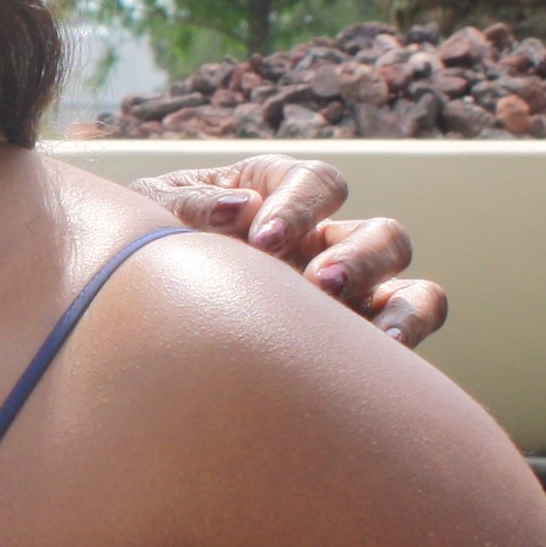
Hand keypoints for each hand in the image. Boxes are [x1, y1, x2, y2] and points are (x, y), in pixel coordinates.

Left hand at [129, 156, 447, 347]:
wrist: (134, 322)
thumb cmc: (144, 251)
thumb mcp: (150, 219)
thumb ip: (186, 207)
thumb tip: (236, 209)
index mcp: (279, 195)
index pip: (316, 183)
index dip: (298, 206)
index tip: (260, 240)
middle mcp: (325, 242)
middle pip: (381, 233)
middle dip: (358, 257)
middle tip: (317, 283)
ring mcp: (350, 296)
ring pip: (411, 287)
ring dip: (398, 305)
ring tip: (367, 335)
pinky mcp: (356, 345)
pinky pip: (406, 333)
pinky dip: (407, 339)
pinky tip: (378, 364)